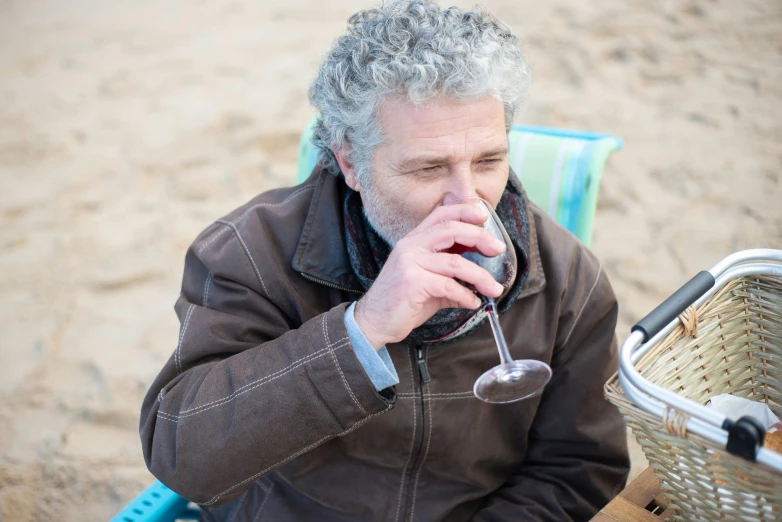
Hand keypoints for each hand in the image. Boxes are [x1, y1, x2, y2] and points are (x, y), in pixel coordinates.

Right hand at [354, 203, 505, 348]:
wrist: (374, 321)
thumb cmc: (401, 301)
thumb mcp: (427, 281)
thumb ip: (450, 274)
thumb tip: (479, 280)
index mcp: (413, 240)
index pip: (441, 214)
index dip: (464, 211)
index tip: (484, 216)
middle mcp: (410, 246)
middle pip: (452, 230)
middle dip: (480, 237)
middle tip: (497, 249)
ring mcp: (410, 263)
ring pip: (455, 262)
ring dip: (480, 276)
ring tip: (494, 289)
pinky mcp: (412, 282)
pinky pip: (448, 286)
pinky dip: (466, 296)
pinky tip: (473, 303)